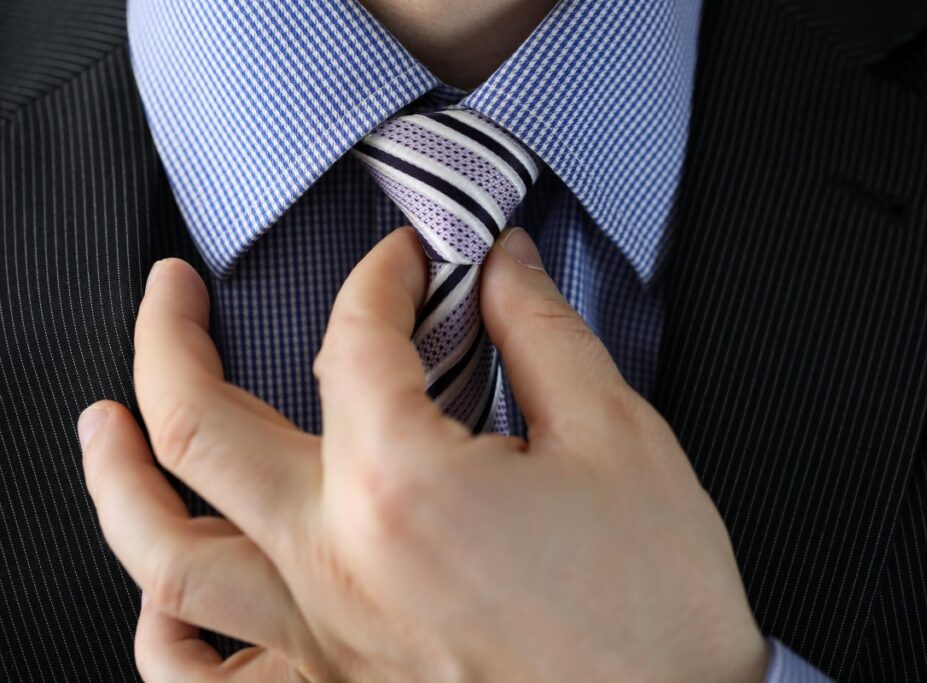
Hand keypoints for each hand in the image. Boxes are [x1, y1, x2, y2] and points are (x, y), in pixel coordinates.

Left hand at [79, 227, 768, 682]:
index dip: (381, 277)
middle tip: (171, 291)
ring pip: (166, 558)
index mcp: (403, 484)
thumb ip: (542, 333)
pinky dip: (164, 634)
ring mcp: (322, 641)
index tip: (407, 261)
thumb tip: (499, 266)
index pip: (356, 340)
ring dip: (118, 479)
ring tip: (103, 426)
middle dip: (172, 335)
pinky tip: (158, 597)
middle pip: (200, 427)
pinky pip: (205, 681)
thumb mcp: (617, 437)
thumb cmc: (655, 605)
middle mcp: (337, 564)